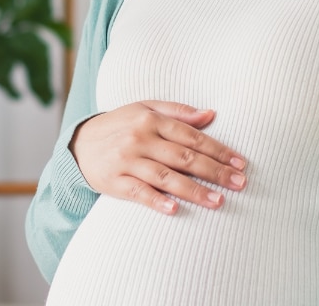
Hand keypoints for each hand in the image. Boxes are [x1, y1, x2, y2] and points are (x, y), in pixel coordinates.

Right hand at [70, 100, 246, 214]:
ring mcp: (126, 161)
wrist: (78, 144)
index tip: (240, 163)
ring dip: (194, 190)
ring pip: (166, 177)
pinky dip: (157, 201)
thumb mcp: (144, 109)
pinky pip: (139, 193)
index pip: (192, 136)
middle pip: (184, 157)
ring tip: (218, 201)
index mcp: (150, 119)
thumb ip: (178, 112)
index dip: (218, 150)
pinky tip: (175, 210)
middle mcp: (140, 139)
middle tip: (239, 183)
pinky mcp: (114, 182)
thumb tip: (211, 114)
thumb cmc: (119, 126)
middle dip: (214, 171)